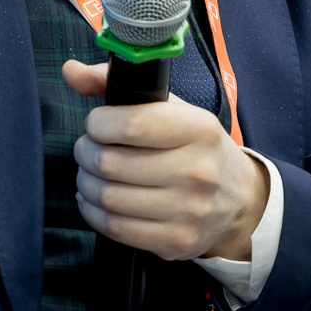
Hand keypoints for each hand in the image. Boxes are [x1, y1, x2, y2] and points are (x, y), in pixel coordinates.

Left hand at [63, 59, 268, 261]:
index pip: (130, 125)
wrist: (239, 200)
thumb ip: (116, 84)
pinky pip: (115, 227)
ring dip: (85, 183)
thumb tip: (71, 70)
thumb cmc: (194, 147)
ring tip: (90, 174)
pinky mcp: (176, 241)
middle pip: (111, 163)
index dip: (98, 124)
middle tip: (87, 150)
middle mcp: (197, 170)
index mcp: (198, 129)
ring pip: (108, 197)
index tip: (96, 125)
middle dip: (85, 153)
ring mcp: (188, 210)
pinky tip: (94, 200)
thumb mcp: (170, 108)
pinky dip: (92, 212)